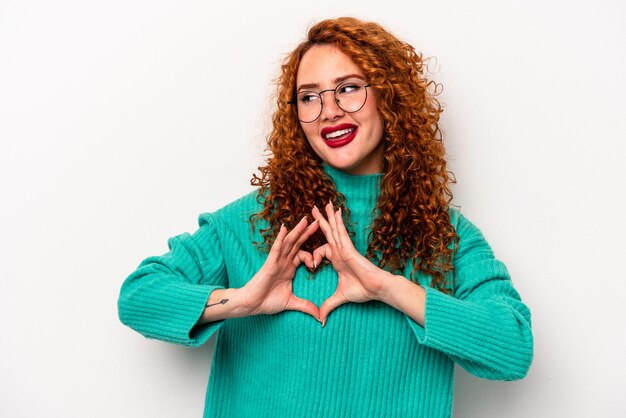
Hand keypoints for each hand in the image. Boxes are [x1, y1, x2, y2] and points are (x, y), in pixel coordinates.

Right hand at [239, 217, 320, 320]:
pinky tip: (285, 228)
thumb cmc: (268, 301)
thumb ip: (305, 306)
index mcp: (289, 268)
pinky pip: (277, 248)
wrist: (252, 305)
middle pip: (298, 243)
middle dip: (307, 233)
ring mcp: (277, 261)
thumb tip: (319, 316)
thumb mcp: (292, 303)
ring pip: (289, 242)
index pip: (303, 254)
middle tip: (319, 222)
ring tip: (307, 220)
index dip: (313, 254)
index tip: (319, 262)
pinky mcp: (270, 263)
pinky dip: (281, 238)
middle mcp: (284, 262)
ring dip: (298, 231)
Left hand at [311, 202, 390, 325]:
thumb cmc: (363, 290)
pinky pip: (340, 233)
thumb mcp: (340, 298)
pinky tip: (334, 211)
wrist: (378, 288)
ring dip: (327, 216)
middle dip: (319, 221)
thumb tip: (320, 318)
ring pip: (333, 229)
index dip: (313, 256)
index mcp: (336, 260)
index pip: (320, 251)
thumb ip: (329, 305)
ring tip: (321, 204)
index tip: (310, 265)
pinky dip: (337, 222)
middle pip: (327, 233)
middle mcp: (340, 251)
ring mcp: (344, 248)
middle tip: (311, 208)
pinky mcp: (349, 249)